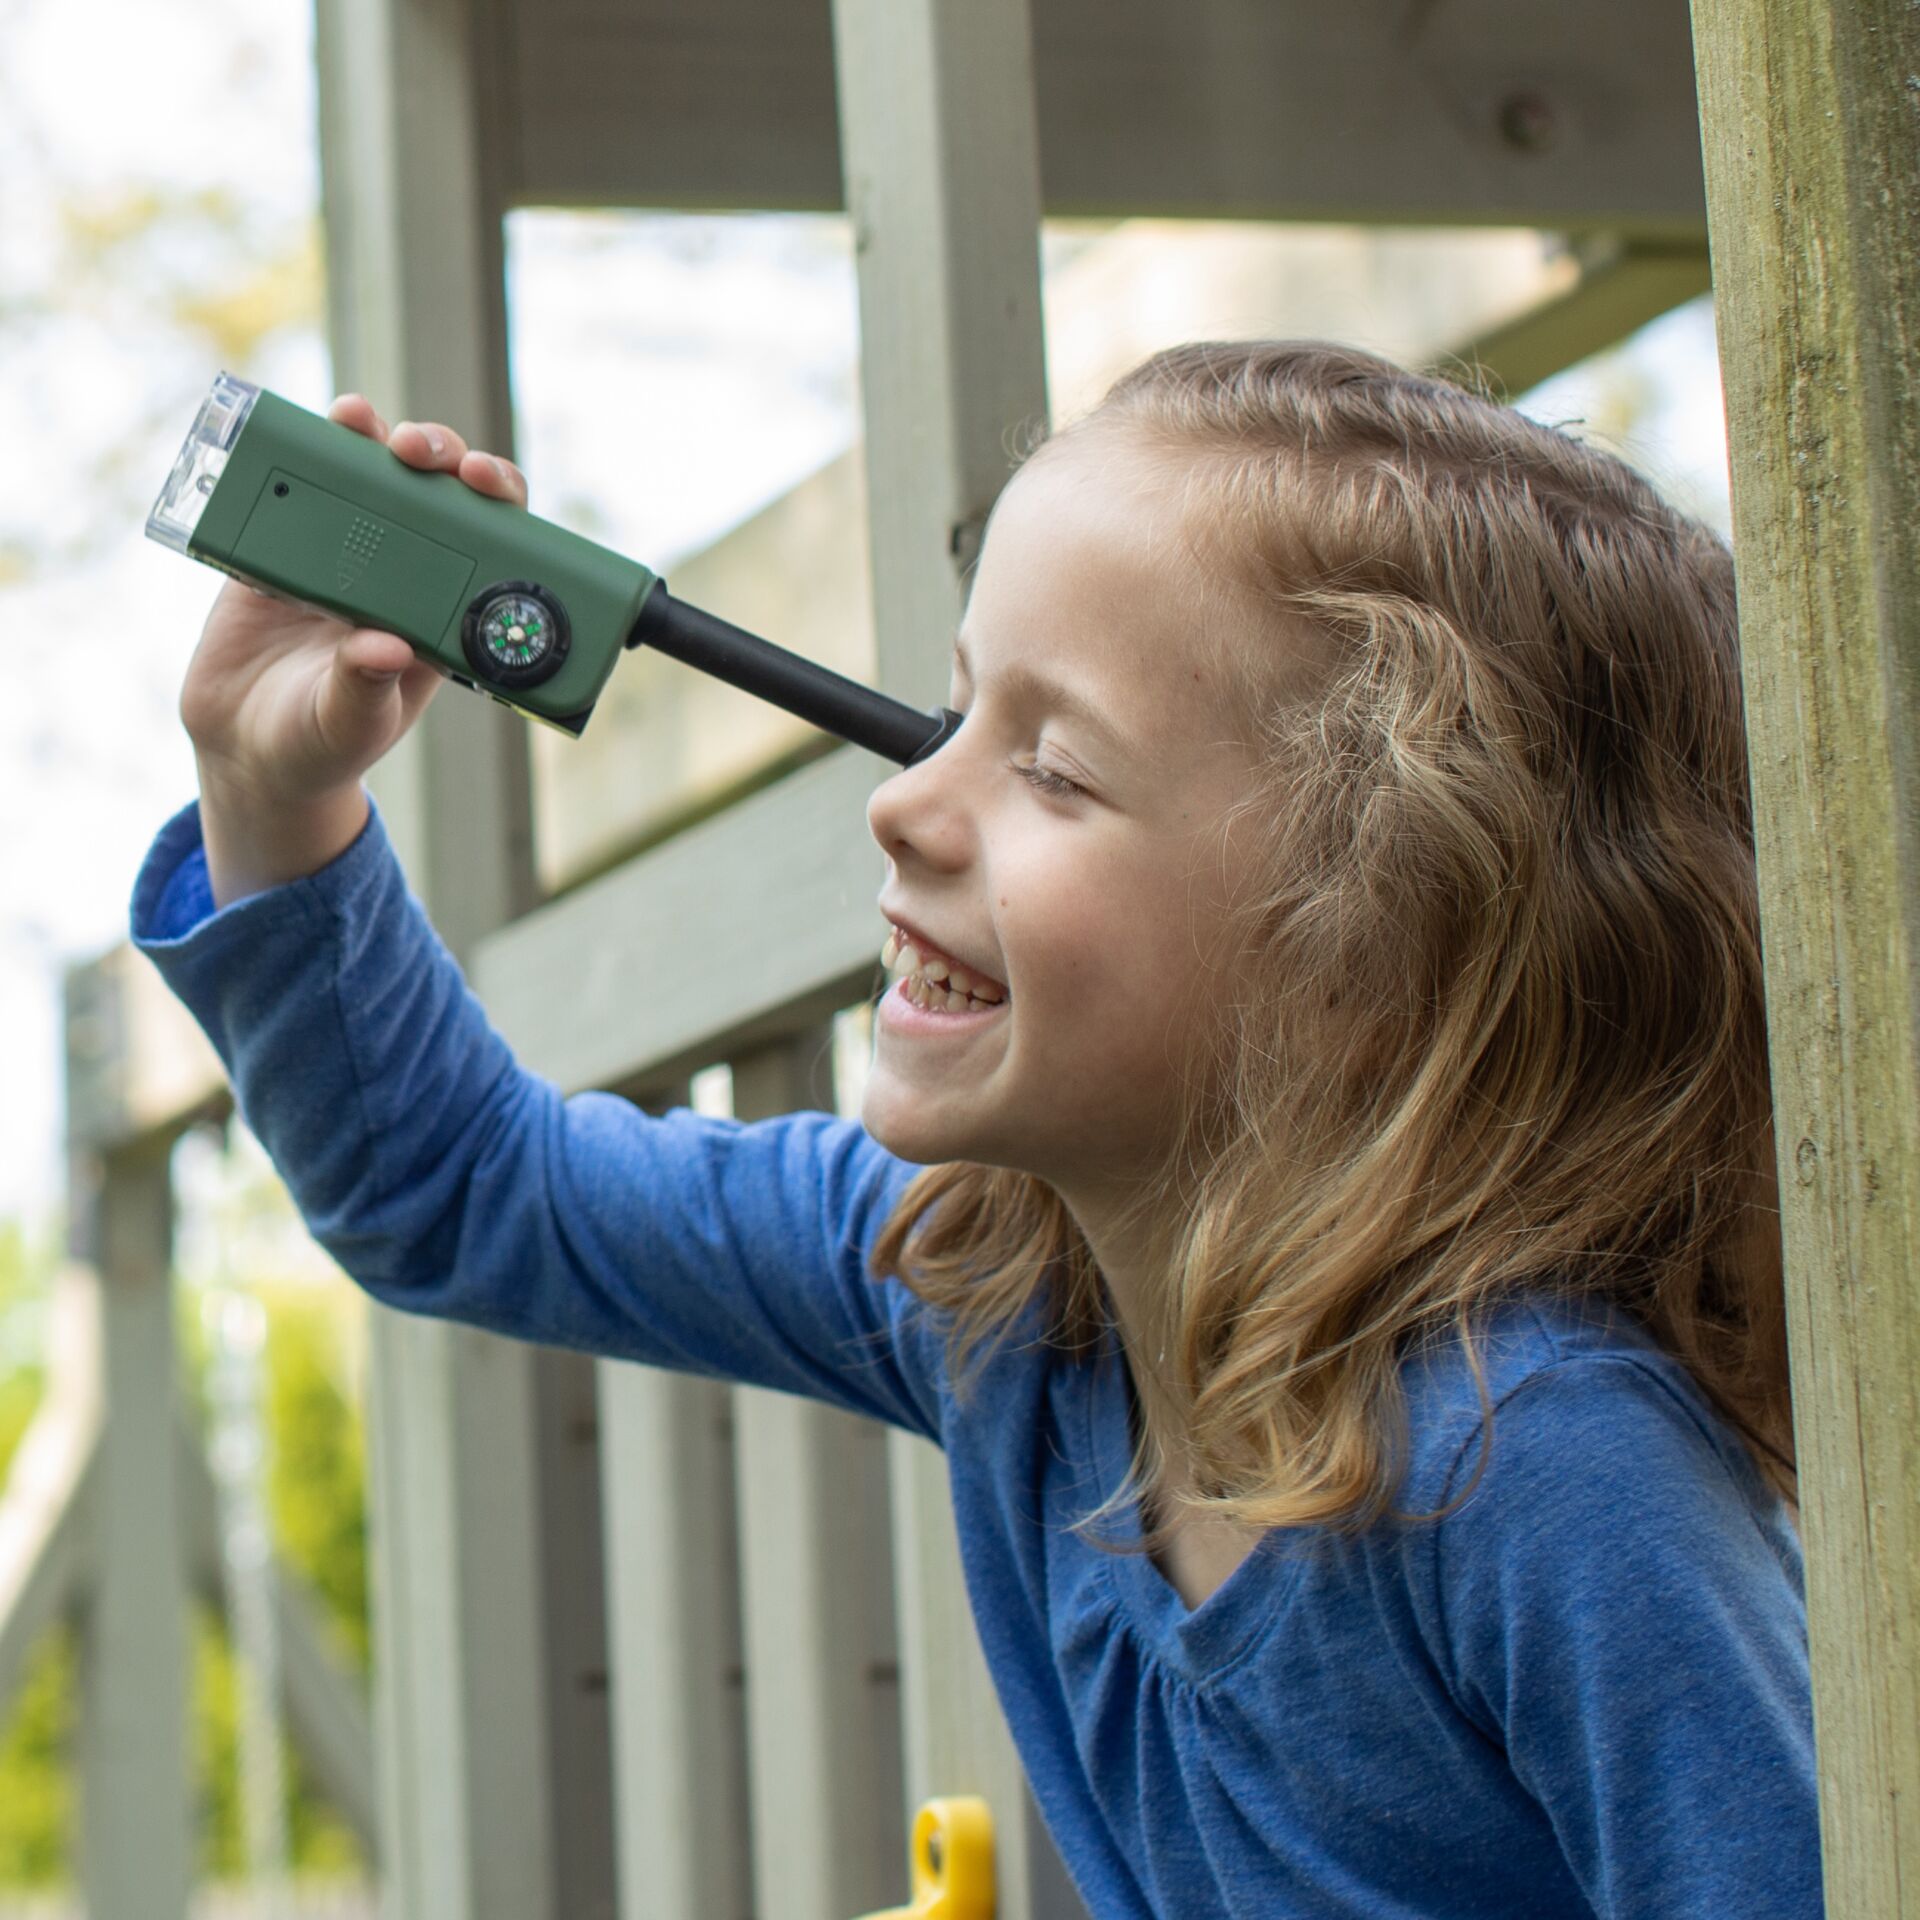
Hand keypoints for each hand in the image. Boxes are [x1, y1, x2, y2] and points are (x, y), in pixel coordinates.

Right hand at [180, 393, 530, 813]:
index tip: (484, 480)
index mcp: (442, 613)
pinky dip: (292, 459)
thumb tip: (383, 646)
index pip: (490, 541)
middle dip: (435, 454)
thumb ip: (365, 687)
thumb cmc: (324, 743)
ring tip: (356, 418)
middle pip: (435, 491)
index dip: (496, 499)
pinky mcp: (280, 551)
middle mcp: (401, 574)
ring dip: (366, 437)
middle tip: (414, 450)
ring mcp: (341, 555)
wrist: (249, 750)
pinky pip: (291, 493)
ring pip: (366, 475)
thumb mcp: (350, 724)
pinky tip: (290, 438)